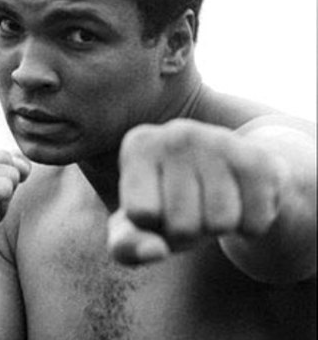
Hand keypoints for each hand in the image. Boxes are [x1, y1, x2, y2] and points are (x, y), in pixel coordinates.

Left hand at [108, 119, 287, 264]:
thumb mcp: (136, 225)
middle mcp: (176, 134)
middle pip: (182, 224)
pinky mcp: (257, 157)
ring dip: (218, 229)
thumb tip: (155, 252)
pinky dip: (248, 227)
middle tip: (189, 209)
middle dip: (186, 232)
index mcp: (138, 146)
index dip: (151, 224)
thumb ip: (127, 245)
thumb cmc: (166, 203)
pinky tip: (238, 202)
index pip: (141, 214)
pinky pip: (255, 222)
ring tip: (211, 205)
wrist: (222, 174)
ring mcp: (219, 140)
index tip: (154, 206)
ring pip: (221, 223)